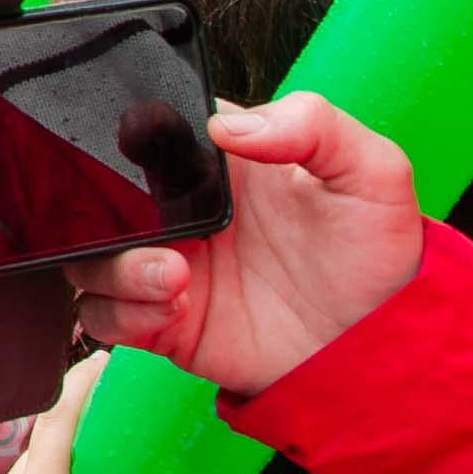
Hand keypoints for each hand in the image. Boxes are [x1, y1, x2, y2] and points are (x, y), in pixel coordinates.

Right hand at [67, 93, 422, 396]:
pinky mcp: (163, 320)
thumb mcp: (370, 171)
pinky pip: (105, 315)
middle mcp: (179, 209)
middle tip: (156, 234)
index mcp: (215, 162)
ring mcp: (167, 265)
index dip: (127, 137)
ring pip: (90, 256)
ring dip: (114, 267)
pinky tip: (171, 308)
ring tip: (171, 278)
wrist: (381, 348)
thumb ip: (312, 125)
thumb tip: (230, 126)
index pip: (145, 130)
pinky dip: (121, 312)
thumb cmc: (375, 255)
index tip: (139, 150)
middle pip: (100, 195)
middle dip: (104, 213)